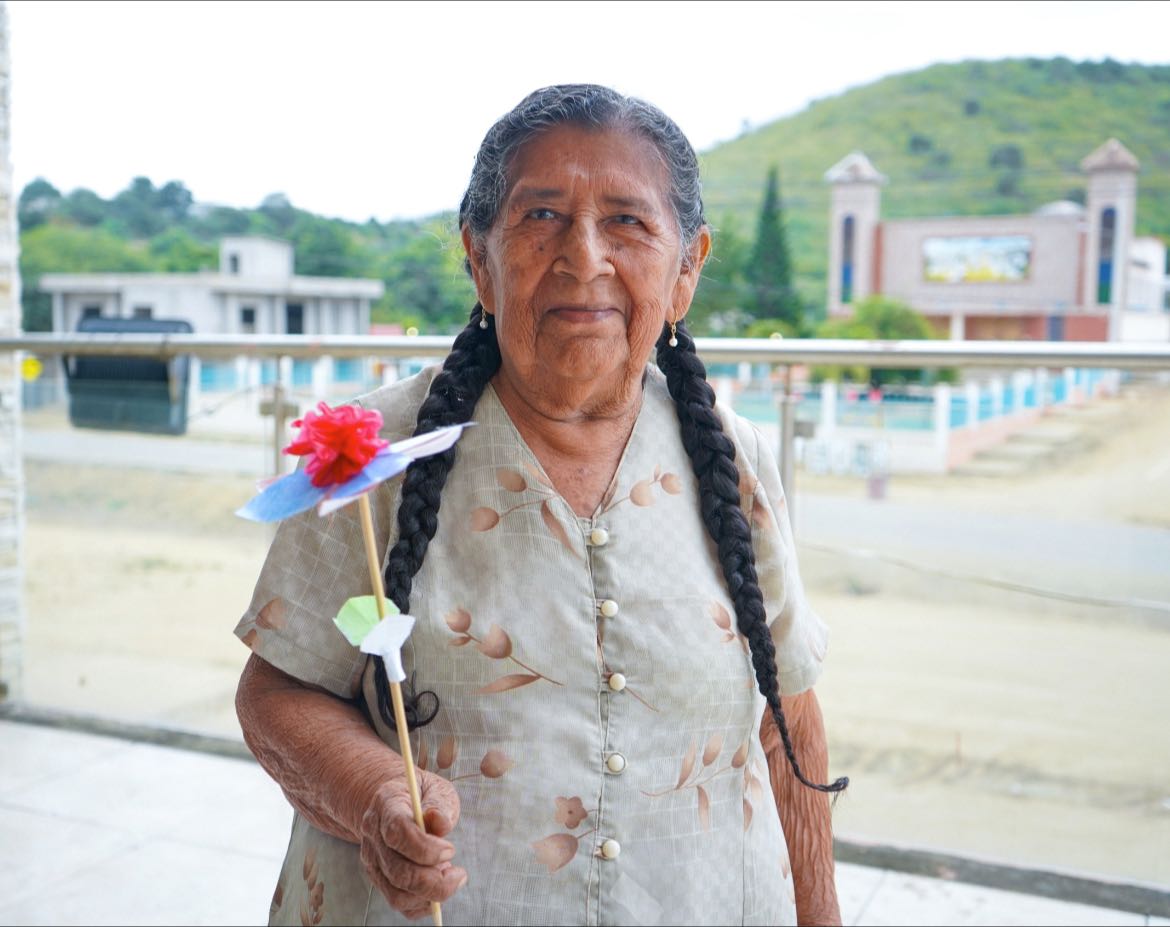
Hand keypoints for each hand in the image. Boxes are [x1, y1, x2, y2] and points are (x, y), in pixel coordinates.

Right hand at [359, 768, 466, 919]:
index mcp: (386, 804)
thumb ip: (440, 803)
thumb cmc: (421, 795)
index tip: (451, 850)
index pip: (397, 833)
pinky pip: (399, 903)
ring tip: (449, 874)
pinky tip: (438, 885)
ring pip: (397, 894)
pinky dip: (423, 904)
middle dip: (434, 881)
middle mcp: (373, 835)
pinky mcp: (379, 878)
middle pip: (398, 872)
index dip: (425, 848)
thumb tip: (440, 823)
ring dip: (430, 894)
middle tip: (458, 873)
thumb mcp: (435, 788)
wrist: (395, 801)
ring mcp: (373, 860)